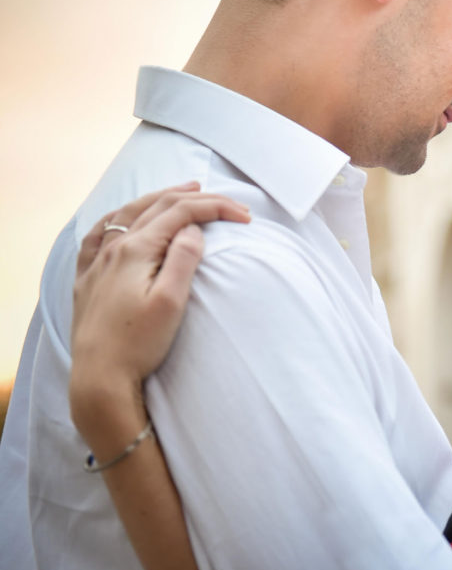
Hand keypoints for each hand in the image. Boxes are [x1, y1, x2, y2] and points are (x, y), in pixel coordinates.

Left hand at [69, 183, 251, 442]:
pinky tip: (122, 217)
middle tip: (226, 200)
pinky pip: (97, 235)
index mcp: (136, 250)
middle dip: (196, 199)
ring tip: (183, 191)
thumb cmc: (139, 344)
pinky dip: (117, 217)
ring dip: (159, 198)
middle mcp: (113, 249)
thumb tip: (192, 230)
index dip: (217, 208)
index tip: (245, 217)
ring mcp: (97, 263)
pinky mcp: (88, 280)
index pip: (182, 214)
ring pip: (128, 214)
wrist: (99, 378)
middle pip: (158, 207)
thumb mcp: (171, 301)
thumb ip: (183, 258)